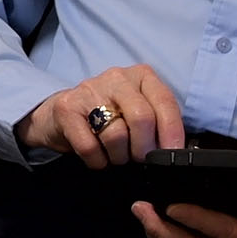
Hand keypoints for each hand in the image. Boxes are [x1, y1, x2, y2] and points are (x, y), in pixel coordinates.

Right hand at [15, 65, 184, 167]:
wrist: (60, 115)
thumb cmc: (107, 116)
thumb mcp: (136, 111)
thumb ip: (158, 123)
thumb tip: (176, 150)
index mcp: (141, 76)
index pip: (165, 102)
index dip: (172, 132)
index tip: (172, 155)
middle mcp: (117, 78)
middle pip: (142, 118)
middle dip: (144, 148)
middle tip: (139, 158)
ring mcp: (89, 90)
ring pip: (116, 135)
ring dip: (118, 157)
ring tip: (115, 155)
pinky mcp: (66, 108)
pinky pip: (90, 147)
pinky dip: (97, 161)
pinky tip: (97, 156)